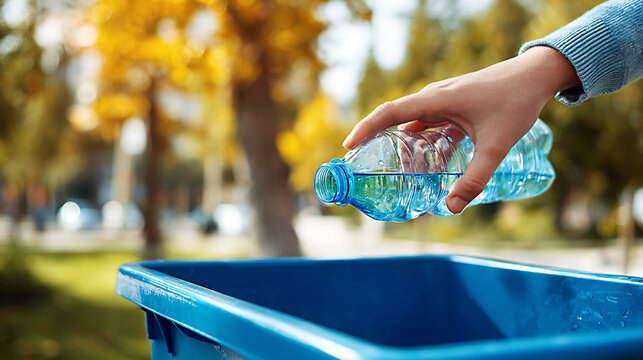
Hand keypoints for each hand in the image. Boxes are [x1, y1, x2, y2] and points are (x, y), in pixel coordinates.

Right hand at [343, 46, 579, 213]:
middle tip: (367, 164)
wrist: (536, 75)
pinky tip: (428, 156)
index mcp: (437, 99)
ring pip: (413, 119)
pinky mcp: (455, 102)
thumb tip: (451, 208)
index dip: (365, 128)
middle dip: (378, 138)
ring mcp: (445, 97)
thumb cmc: (516, 103)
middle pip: (396, 116)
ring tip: (395, 166)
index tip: (348, 147)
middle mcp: (435, 95)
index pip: (390, 112)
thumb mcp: (496, 146)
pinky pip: (429, 120)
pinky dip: (422, 137)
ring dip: (401, 140)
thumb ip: (474, 178)